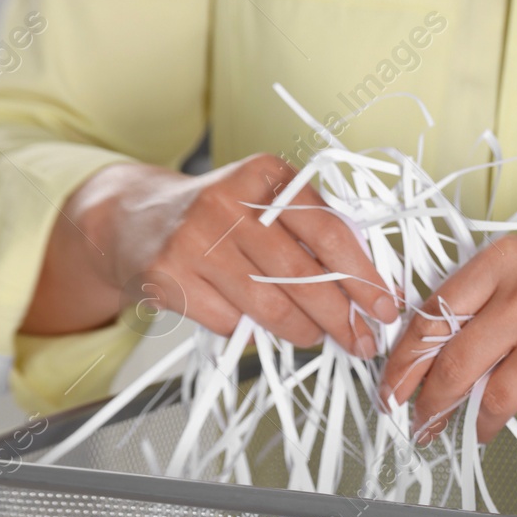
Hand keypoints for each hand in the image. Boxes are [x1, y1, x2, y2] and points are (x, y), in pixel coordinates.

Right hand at [24, 154, 397, 352]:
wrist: (131, 218)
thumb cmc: (221, 216)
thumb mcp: (266, 201)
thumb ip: (315, 231)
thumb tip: (374, 288)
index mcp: (265, 176)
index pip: (328, 230)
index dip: (364, 275)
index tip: (386, 307)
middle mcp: (227, 203)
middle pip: (303, 276)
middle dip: (343, 317)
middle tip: (363, 341)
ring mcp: (194, 241)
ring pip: (271, 306)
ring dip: (305, 332)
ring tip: (317, 336)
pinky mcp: (168, 277)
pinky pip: (231, 323)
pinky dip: (252, 332)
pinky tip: (256, 325)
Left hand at [379, 229, 516, 441]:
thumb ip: (492, 306)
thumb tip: (436, 361)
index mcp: (507, 260)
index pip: (432, 315)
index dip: (403, 362)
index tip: (392, 390)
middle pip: (452, 362)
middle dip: (429, 405)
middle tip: (420, 426)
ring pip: (495, 399)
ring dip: (485, 422)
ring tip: (486, 429)